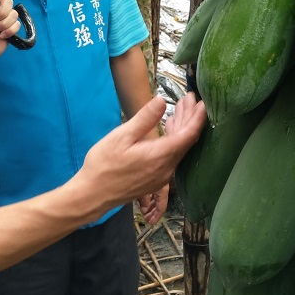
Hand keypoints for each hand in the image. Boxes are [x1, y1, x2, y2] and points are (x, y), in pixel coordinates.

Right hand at [77, 94, 205, 218]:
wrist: (92, 195)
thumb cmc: (104, 164)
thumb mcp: (121, 137)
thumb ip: (145, 119)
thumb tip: (162, 100)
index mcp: (161, 156)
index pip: (189, 135)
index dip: (198, 117)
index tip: (202, 102)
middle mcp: (167, 168)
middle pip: (187, 141)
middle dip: (190, 118)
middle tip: (189, 99)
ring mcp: (162, 176)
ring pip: (179, 149)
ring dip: (182, 128)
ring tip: (180, 109)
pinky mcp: (156, 180)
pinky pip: (172, 157)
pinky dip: (174, 140)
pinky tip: (169, 128)